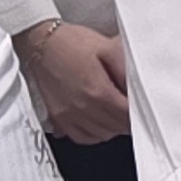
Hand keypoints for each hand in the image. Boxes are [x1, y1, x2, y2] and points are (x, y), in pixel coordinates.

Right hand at [16, 19, 131, 142]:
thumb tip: (139, 86)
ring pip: (102, 135)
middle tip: (131, 108)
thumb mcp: (105, 46)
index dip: (139, 112)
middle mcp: (83, 108)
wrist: (39, 43)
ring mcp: (68, 116)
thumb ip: (126, 67)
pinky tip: (99, 120)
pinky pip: (83, 137)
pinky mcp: (58, 118)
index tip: (142, 106)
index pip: (127, 115)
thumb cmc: (71, 42)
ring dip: (113, 127)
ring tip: (116, 112)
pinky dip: (95, 133)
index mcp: (97, 91)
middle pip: (116, 127)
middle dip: (128, 120)